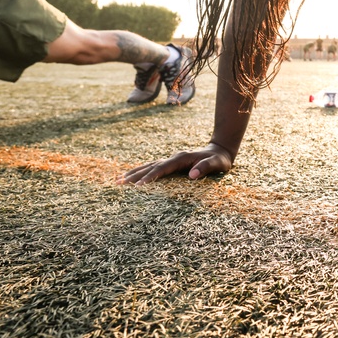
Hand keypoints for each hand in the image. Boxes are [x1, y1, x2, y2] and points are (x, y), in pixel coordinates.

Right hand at [116, 143, 233, 184]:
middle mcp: (173, 157)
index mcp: (182, 158)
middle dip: (134, 175)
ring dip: (133, 173)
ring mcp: (171, 160)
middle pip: (150, 166)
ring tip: (117, 180)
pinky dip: (140, 172)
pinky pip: (152, 168)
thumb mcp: (217, 164)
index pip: (162, 168)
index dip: (150, 177)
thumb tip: (191, 175)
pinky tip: (131, 177)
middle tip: (118, 184)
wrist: (220, 150)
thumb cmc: (219, 160)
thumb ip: (205, 168)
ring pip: (148, 166)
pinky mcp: (171, 164)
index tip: (138, 186)